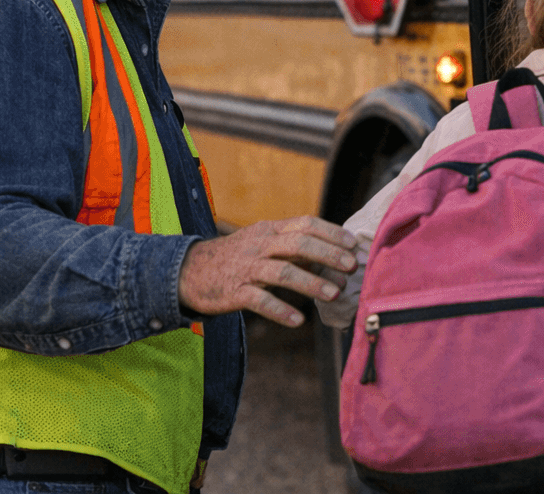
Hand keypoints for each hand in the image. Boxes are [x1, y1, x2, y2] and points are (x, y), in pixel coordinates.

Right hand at [178, 216, 358, 326]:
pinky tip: (298, 319)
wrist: (190, 271)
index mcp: (270, 229)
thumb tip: (335, 255)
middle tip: (351, 266)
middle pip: (298, 244)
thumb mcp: (264, 242)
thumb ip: (294, 246)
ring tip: (334, 294)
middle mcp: (260, 245)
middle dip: (328, 254)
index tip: (354, 244)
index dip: (331, 232)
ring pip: (282, 272)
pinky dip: (280, 310)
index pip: (305, 223)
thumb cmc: (238, 258)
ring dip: (311, 282)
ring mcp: (246, 268)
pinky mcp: (234, 292)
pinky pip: (259, 301)